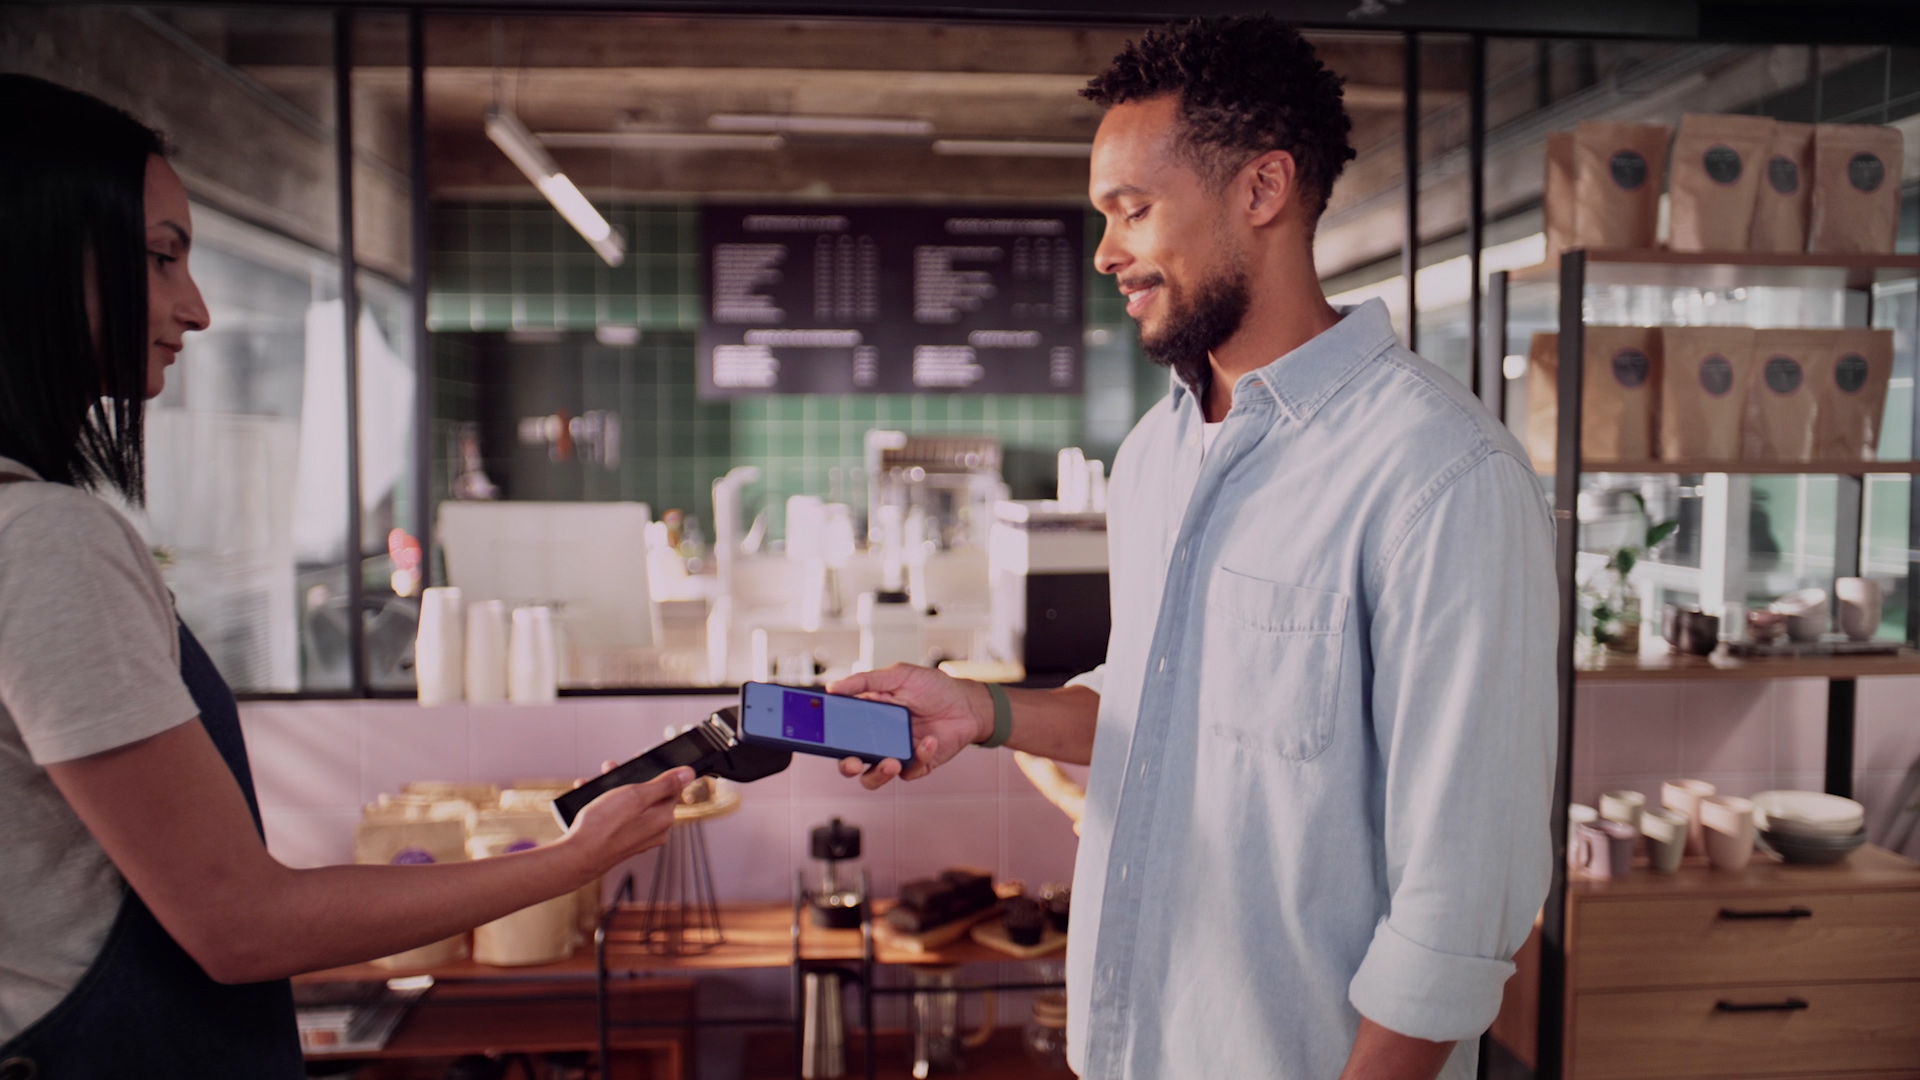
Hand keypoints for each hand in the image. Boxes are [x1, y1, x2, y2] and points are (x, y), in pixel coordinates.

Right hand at [562, 765, 691, 872]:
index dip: (659, 771)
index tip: (643, 760)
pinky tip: (589, 795)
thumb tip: (689, 773)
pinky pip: (617, 817)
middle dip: (630, 779)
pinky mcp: (621, 842)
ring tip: (598, 779)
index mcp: (664, 818)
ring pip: (629, 804)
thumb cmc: (605, 827)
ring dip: (613, 789)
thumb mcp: (636, 795)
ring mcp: (637, 838)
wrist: (577, 857)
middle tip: (613, 768)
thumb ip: (665, 783)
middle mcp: (654, 830)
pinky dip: (604, 804)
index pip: (672, 788)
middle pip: (649, 795)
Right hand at [826, 664, 992, 789]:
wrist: (967, 703)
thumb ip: (864, 681)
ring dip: (879, 773)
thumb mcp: (897, 676)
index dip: (827, 737)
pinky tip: (929, 740)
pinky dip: (920, 755)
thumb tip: (833, 687)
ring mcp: (895, 754)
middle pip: (851, 761)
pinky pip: (910, 771)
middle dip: (847, 765)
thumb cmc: (931, 687)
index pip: (839, 731)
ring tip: (891, 762)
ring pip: (875, 777)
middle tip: (852, 762)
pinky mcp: (916, 765)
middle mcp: (877, 739)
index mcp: (866, 717)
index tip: (822, 736)